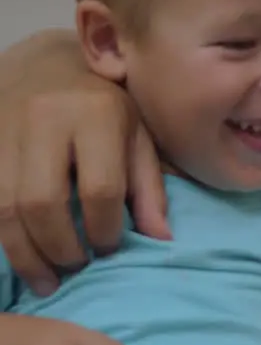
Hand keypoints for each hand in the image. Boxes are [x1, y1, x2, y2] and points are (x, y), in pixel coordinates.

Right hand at [0, 31, 167, 294]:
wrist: (46, 64)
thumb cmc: (104, 104)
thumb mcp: (138, 135)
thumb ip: (149, 186)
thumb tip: (161, 239)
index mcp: (95, 114)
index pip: (100, 188)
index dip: (105, 229)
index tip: (110, 249)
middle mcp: (44, 118)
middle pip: (42, 202)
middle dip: (60, 247)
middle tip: (76, 268)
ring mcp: (4, 130)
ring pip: (4, 208)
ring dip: (24, 253)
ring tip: (47, 279)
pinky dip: (2, 237)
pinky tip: (21, 256)